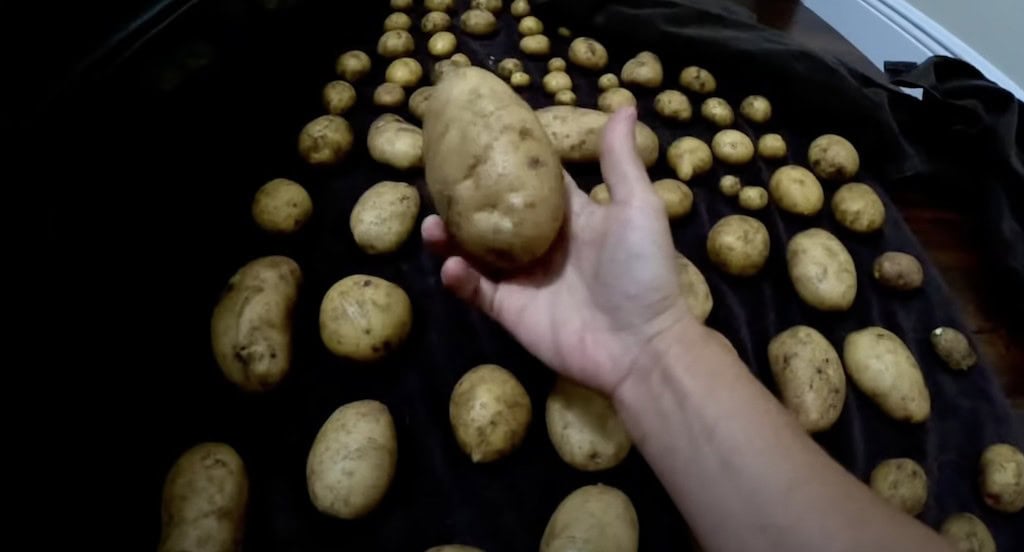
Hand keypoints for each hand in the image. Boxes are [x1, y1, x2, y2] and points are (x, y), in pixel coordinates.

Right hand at [422, 108, 693, 395]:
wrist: (641, 345)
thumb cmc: (642, 271)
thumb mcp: (636, 206)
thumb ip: (619, 160)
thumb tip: (623, 103)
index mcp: (571, 215)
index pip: (533, 181)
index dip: (507, 159)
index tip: (475, 134)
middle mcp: (542, 243)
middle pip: (494, 215)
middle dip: (465, 201)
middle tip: (437, 182)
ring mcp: (523, 279)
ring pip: (476, 252)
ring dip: (451, 238)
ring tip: (432, 225)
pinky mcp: (510, 311)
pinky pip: (476, 291)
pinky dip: (459, 278)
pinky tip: (451, 265)